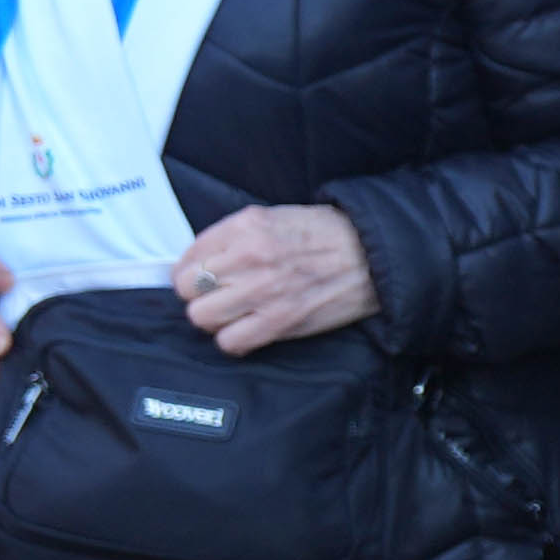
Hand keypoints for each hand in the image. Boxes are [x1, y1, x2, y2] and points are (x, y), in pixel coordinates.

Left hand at [172, 203, 379, 355]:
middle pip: (187, 290)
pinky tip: (248, 329)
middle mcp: (249, 257)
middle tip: (220, 296)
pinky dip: (235, 340)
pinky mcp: (281, 320)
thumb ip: (232, 236)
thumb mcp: (272, 217)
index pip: (186, 259)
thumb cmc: (326, 235)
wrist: (373, 254)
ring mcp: (264, 290)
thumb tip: (198, 262)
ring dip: (215, 319)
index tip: (203, 279)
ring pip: (202, 317)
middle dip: (200, 295)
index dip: (190, 272)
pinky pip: (231, 342)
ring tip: (234, 314)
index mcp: (245, 228)